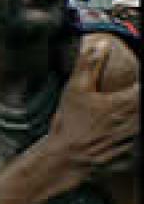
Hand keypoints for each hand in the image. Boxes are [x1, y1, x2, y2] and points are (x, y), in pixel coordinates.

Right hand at [48, 39, 139, 177]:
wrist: (68, 158)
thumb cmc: (71, 125)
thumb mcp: (75, 89)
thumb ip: (88, 64)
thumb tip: (100, 46)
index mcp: (126, 103)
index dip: (140, 79)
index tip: (137, 74)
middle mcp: (135, 120)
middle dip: (138, 93)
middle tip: (130, 90)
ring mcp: (134, 137)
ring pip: (141, 120)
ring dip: (136, 111)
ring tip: (124, 106)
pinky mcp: (131, 150)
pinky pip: (138, 136)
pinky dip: (133, 128)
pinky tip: (121, 125)